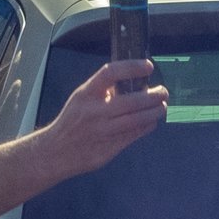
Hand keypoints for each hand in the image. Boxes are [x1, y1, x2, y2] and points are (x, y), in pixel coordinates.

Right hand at [37, 58, 168, 179]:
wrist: (55, 151)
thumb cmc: (72, 121)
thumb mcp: (81, 98)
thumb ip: (103, 90)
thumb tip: (133, 82)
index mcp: (86, 94)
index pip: (111, 73)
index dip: (132, 67)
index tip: (148, 66)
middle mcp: (95, 112)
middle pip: (132, 100)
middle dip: (153, 96)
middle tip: (163, 92)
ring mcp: (103, 131)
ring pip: (137, 120)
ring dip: (154, 112)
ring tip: (162, 107)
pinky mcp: (109, 148)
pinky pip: (134, 135)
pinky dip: (146, 126)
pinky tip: (151, 121)